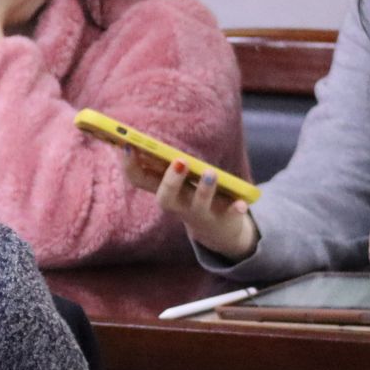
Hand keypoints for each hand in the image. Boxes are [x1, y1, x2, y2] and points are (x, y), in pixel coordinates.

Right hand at [123, 152, 258, 259]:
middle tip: (179, 161)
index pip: (139, 180)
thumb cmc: (192, 197)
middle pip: (165, 199)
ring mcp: (200, 215)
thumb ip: (164, 165)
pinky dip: (235, 210)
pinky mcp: (223, 220)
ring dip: (204, 190)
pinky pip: (230, 215)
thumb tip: (144, 137)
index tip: (127, 146)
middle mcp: (178, 206)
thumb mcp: (177, 182)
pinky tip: (242, 203)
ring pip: (199, 205)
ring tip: (211, 172)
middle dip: (170, 181)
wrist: (219, 231)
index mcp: (164, 191)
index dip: (129, 165)